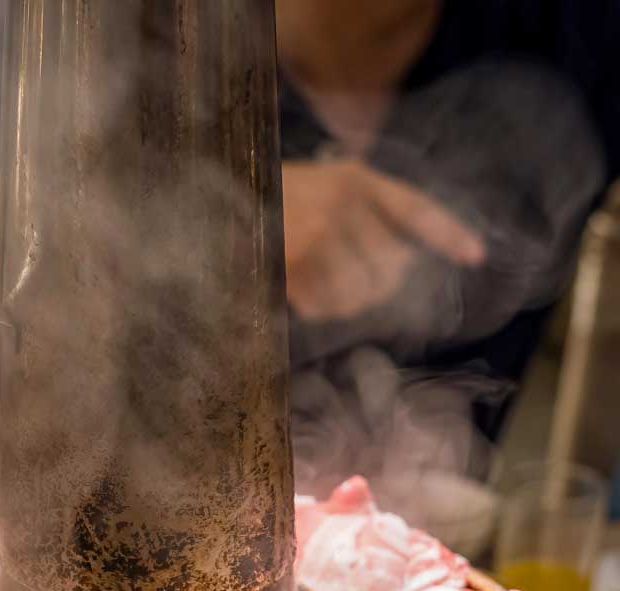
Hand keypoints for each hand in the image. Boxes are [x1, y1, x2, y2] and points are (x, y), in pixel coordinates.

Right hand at [282, 159, 484, 321]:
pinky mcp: (293, 267)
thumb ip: (367, 211)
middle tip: (354, 285)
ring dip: (344, 301)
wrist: (218, 201)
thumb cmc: (274, 199)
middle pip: (390, 267)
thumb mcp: (325, 186)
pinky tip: (300, 295)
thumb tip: (406, 258)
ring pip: (359, 292)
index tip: (476, 256)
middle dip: (380, 285)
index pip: (413, 207)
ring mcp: (317, 236)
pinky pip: (324, 306)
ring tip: (320, 290)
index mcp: (355, 178)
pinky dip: (316, 308)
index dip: (446, 232)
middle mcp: (342, 203)